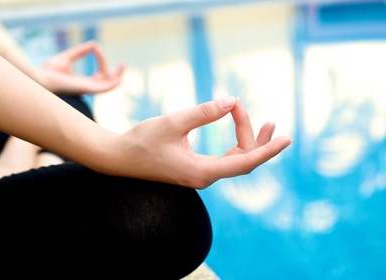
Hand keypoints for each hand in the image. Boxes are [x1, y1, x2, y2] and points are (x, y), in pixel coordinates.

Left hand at [38, 40, 124, 94]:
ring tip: (123, 64)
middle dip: (117, 72)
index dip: (101, 59)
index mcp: (83, 82)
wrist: (41, 78)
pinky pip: (104, 88)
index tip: (95, 47)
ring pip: (109, 84)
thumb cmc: (49, 71)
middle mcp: (88, 87)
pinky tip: (119, 78)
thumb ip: (81, 52)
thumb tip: (94, 44)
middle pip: (108, 81)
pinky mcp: (86, 88)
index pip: (100, 73)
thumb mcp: (67, 57)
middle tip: (123, 62)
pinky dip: (113, 84)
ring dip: (117, 75)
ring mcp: (88, 89)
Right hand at [108, 96, 291, 188]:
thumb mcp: (174, 122)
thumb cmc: (142, 141)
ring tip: (262, 122)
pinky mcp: (195, 169)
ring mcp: (201, 175)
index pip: (245, 162)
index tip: (286, 139)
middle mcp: (205, 177)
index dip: (267, 150)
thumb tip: (232, 101)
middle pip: (243, 160)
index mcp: (202, 171)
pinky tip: (239, 132)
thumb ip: (205, 112)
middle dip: (256, 138)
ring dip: (248, 140)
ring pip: (236, 159)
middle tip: (265, 117)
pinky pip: (225, 159)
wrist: (120, 158)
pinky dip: (236, 145)